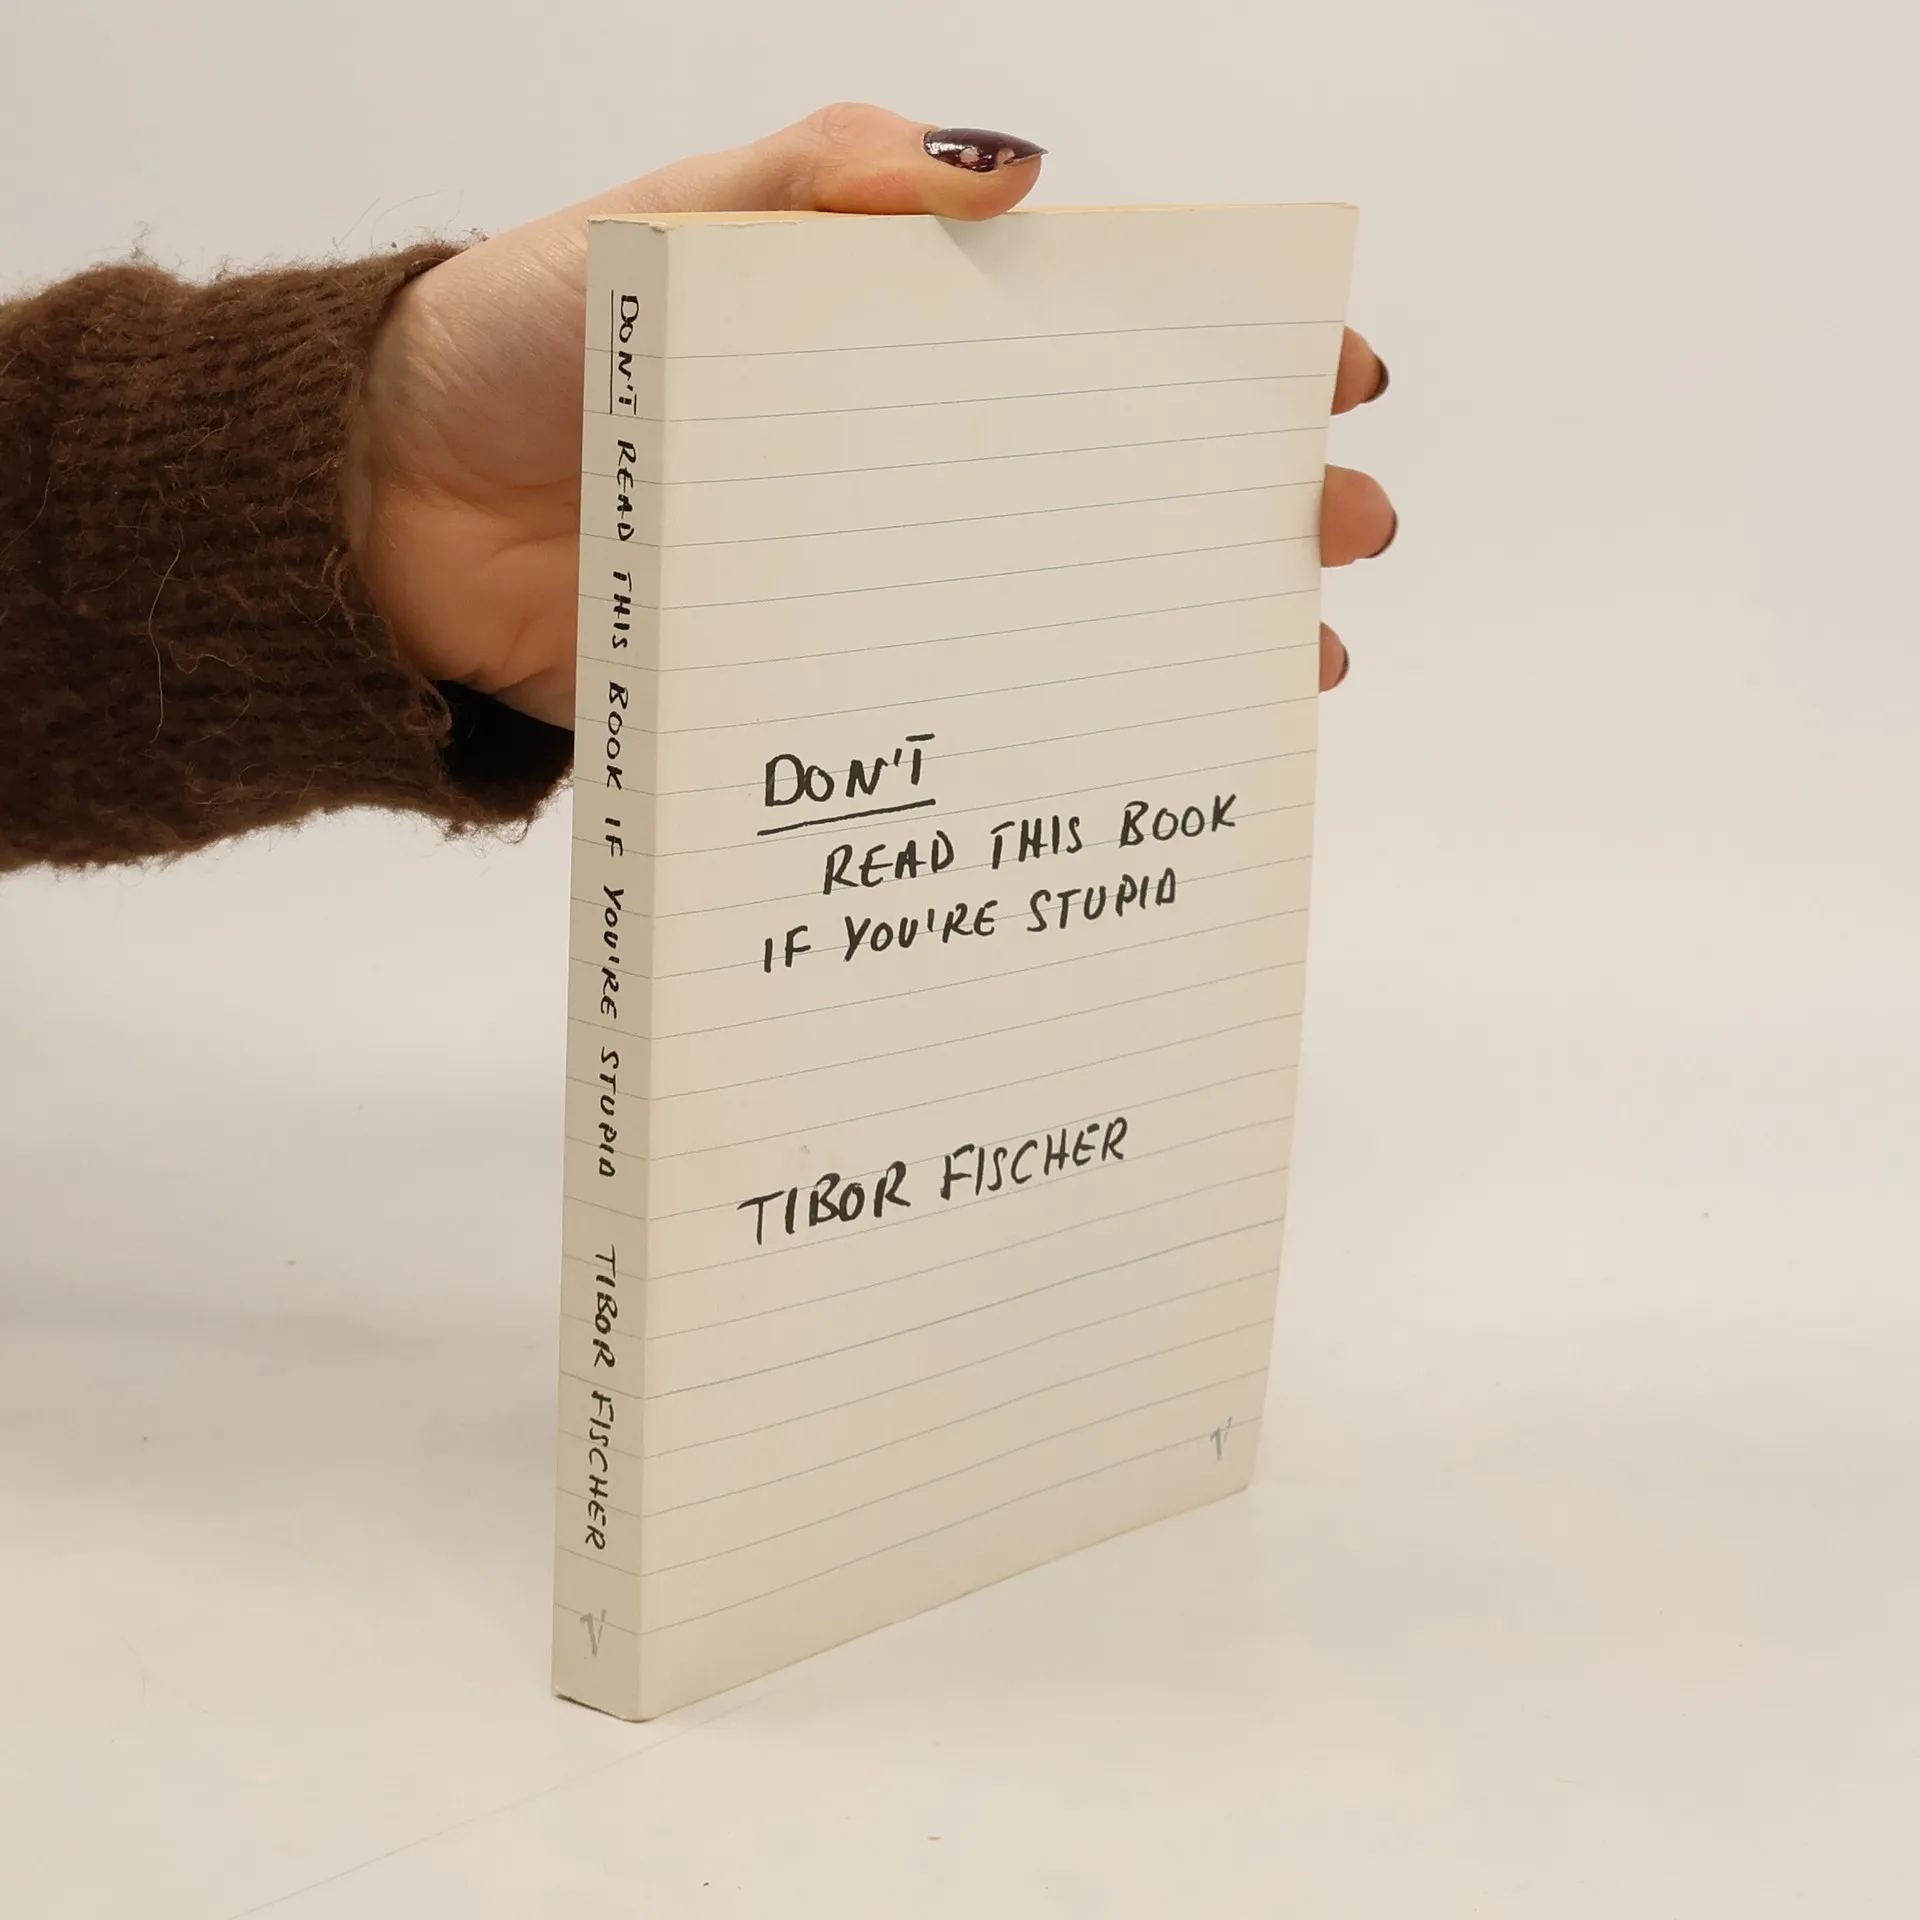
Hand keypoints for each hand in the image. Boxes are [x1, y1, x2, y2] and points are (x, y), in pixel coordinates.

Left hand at [344, 103, 1394, 724]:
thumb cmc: (518, 342)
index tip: (1332, 378)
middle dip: (1242, 502)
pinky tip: (1123, 754)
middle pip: (1106, 479)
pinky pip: (953, 709)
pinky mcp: (818, 685)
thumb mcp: (672, 224)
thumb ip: (822, 185)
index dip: (1219, 353)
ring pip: (1056, 605)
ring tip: (1290, 665)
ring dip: (1179, 632)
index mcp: (890, 336)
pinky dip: (1043, 729)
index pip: (1093, 332)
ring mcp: (871, 581)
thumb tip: (1019, 176)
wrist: (391, 516)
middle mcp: (903, 462)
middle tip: (1345, 531)